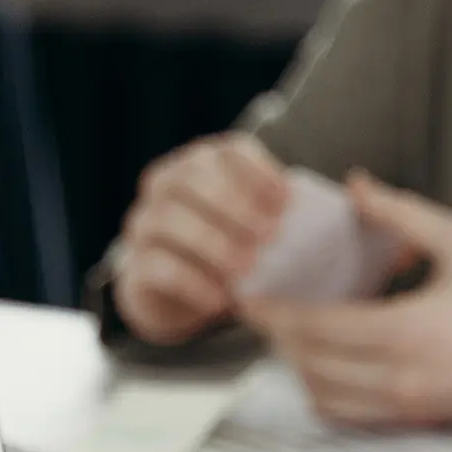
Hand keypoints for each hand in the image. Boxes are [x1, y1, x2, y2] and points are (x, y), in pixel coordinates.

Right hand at [111, 134, 288, 344]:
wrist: (182, 293)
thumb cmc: (231, 250)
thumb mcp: (255, 226)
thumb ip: (278, 215)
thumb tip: (317, 216)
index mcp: (203, 163)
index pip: (228, 152)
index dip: (259, 173)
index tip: (288, 202)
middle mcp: (166, 184)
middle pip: (192, 179)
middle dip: (234, 206)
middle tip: (270, 237)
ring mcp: (144, 223)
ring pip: (169, 219)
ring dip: (213, 244)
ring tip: (247, 270)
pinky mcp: (133, 266)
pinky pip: (156, 267)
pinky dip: (192, 282)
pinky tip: (220, 299)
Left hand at [239, 174, 451, 426]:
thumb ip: (401, 214)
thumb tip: (356, 186)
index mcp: (406, 331)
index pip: (317, 328)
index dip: (274, 314)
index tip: (248, 297)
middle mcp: (398, 377)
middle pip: (309, 365)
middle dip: (277, 339)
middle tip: (260, 312)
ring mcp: (406, 405)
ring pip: (324, 396)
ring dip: (298, 367)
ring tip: (290, 334)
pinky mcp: (416, 419)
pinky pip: (351, 414)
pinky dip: (326, 390)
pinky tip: (326, 360)